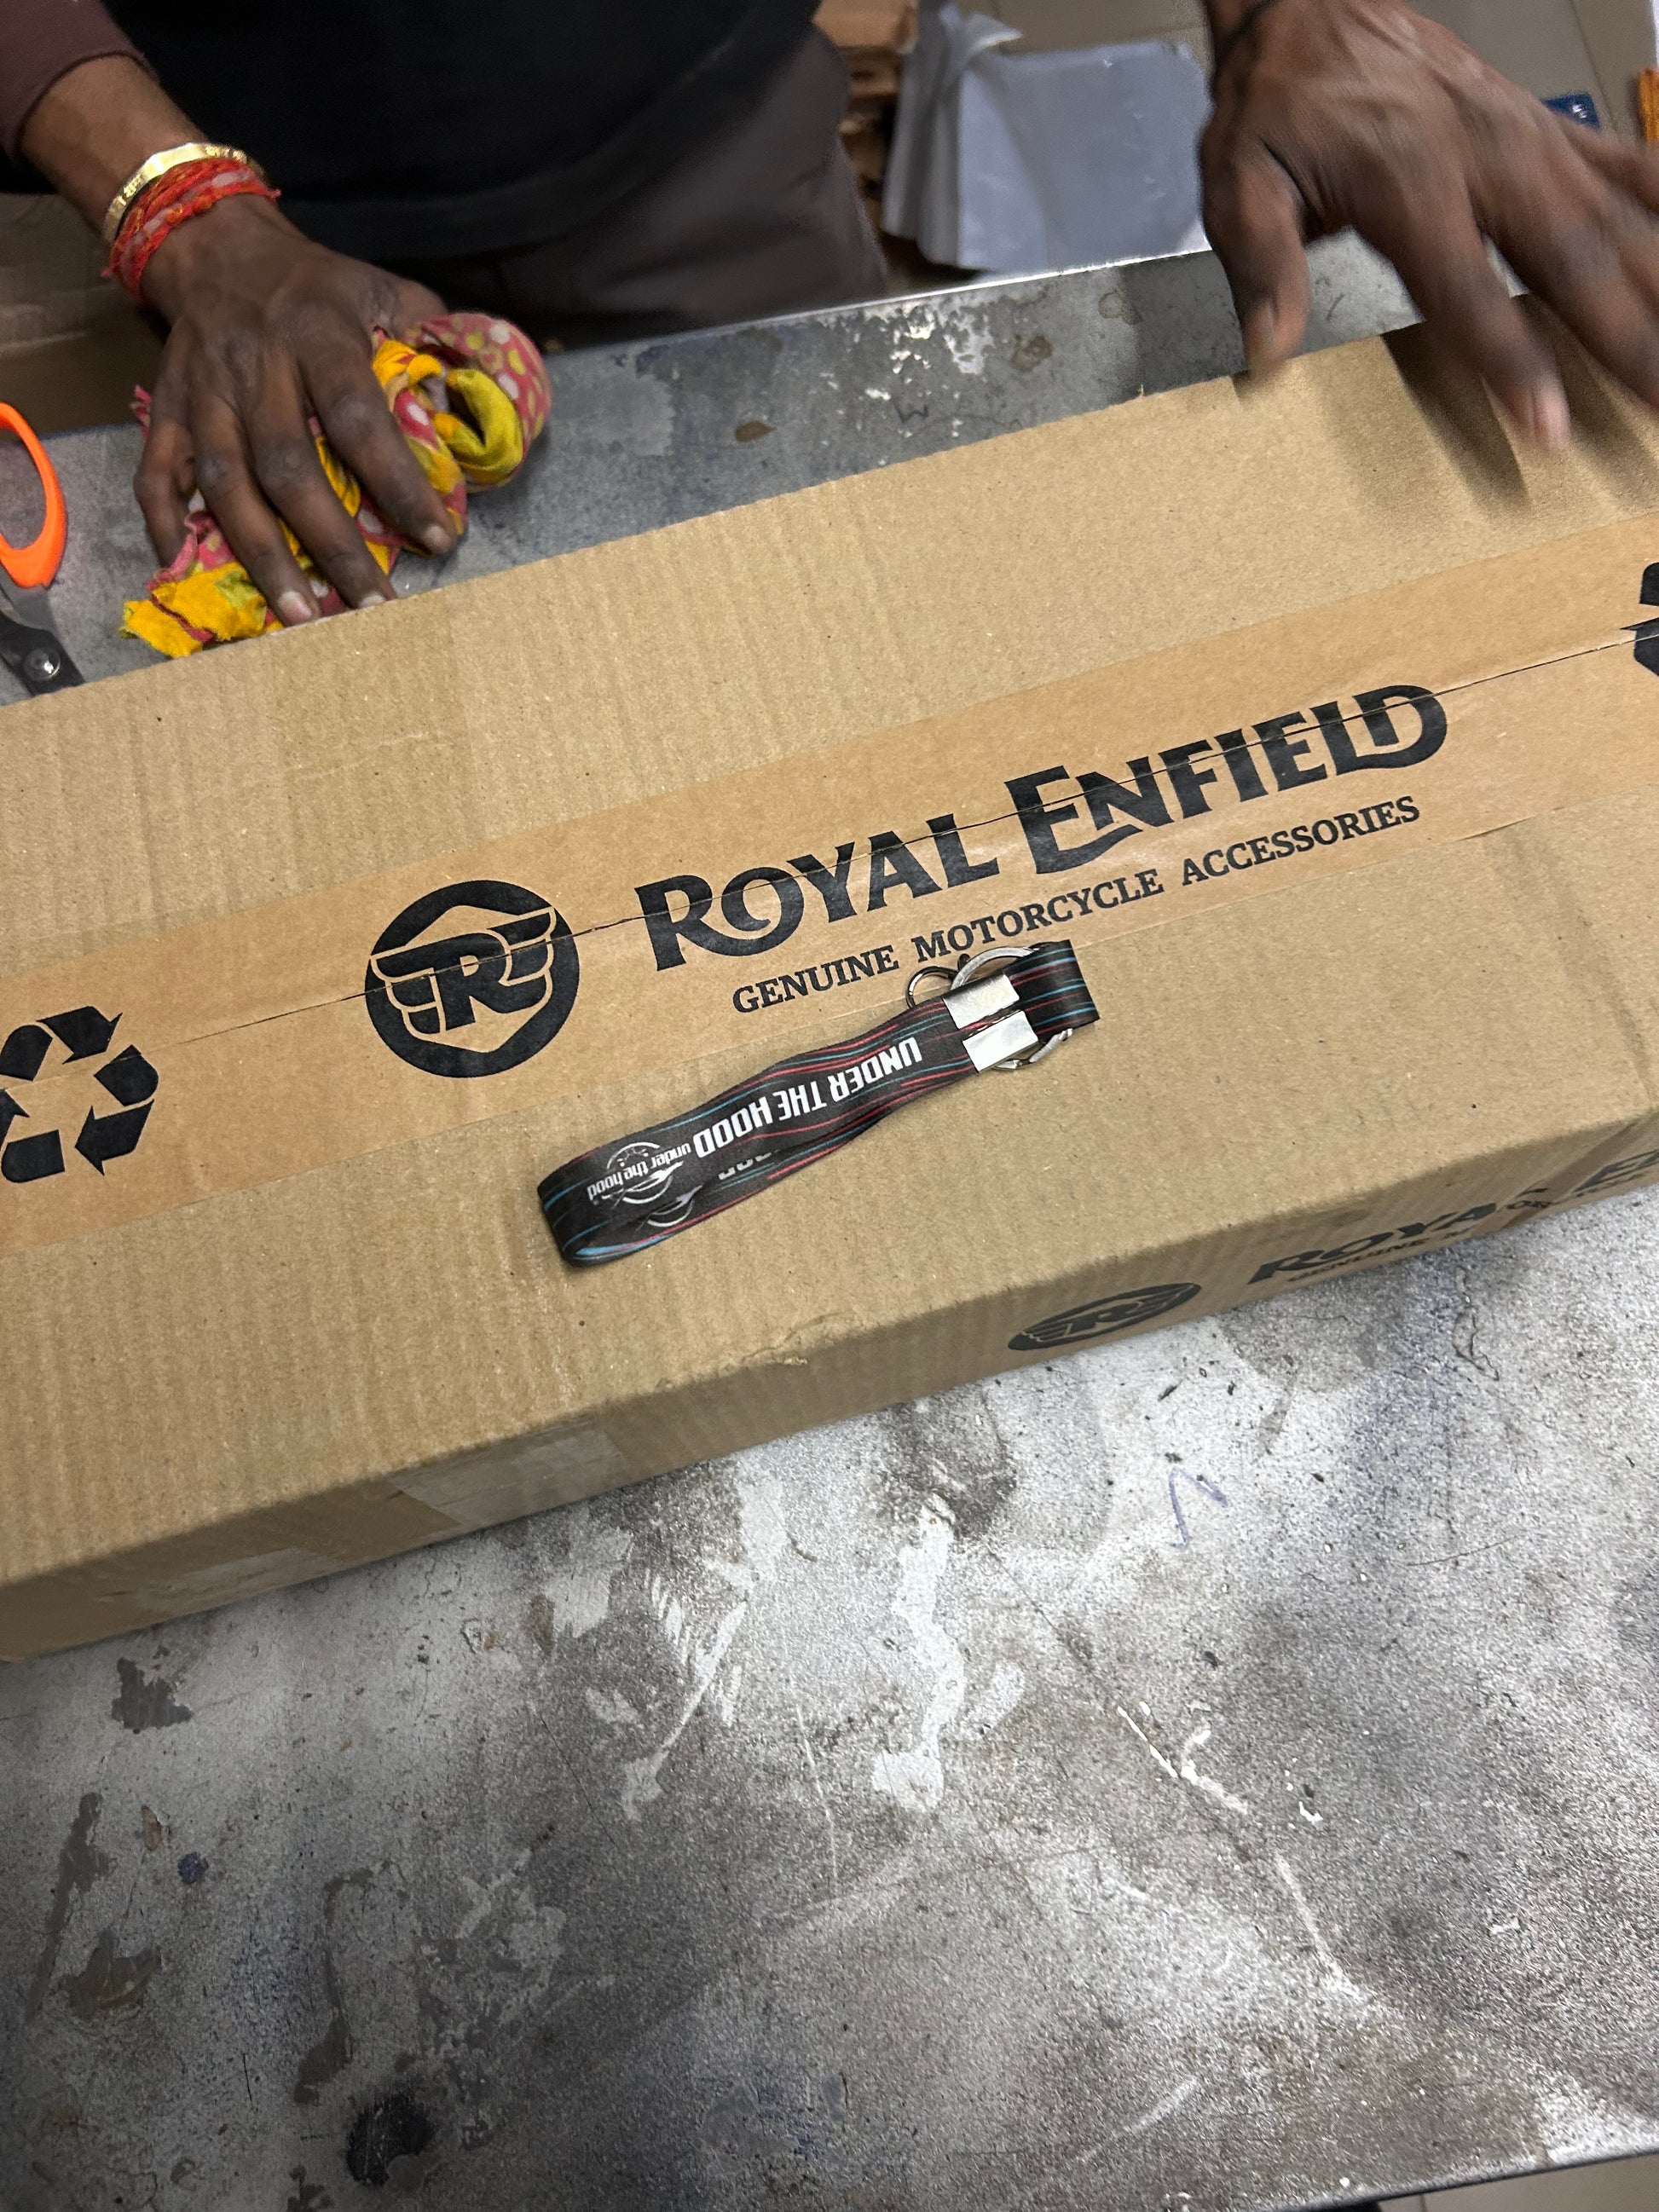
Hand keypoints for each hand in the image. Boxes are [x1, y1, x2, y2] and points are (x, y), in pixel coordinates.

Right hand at [137, 195, 457, 622]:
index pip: (360, 420)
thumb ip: (432, 343)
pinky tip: (182, 570)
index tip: (438, 541)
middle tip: (370, 609)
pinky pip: (155, 472)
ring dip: (261, 556)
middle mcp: (254, 367)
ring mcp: (202, 393)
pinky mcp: (165, 408)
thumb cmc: (318, 286)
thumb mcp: (384, 290)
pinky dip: (164, 522)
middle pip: (288, 468)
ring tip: (301, 618)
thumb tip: (468, 416)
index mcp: (317, 335)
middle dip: (331, 546)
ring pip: (226, 484)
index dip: (399, 485)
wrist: (218, 247)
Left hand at [1200, 0, 1658, 444]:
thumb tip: (1270, 346)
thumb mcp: (1240, 181)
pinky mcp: (1548, 127)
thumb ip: (1262, 263)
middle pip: (1572, 259)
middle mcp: (1486, 155)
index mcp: (1408, 181)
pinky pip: (1628, 167)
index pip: (1467, 288)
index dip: (1510, 357)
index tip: (1549, 419)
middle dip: (1625, 339)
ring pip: (1618, 219)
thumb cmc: (1280, 101)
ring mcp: (1528, 137)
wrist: (1312, 5)